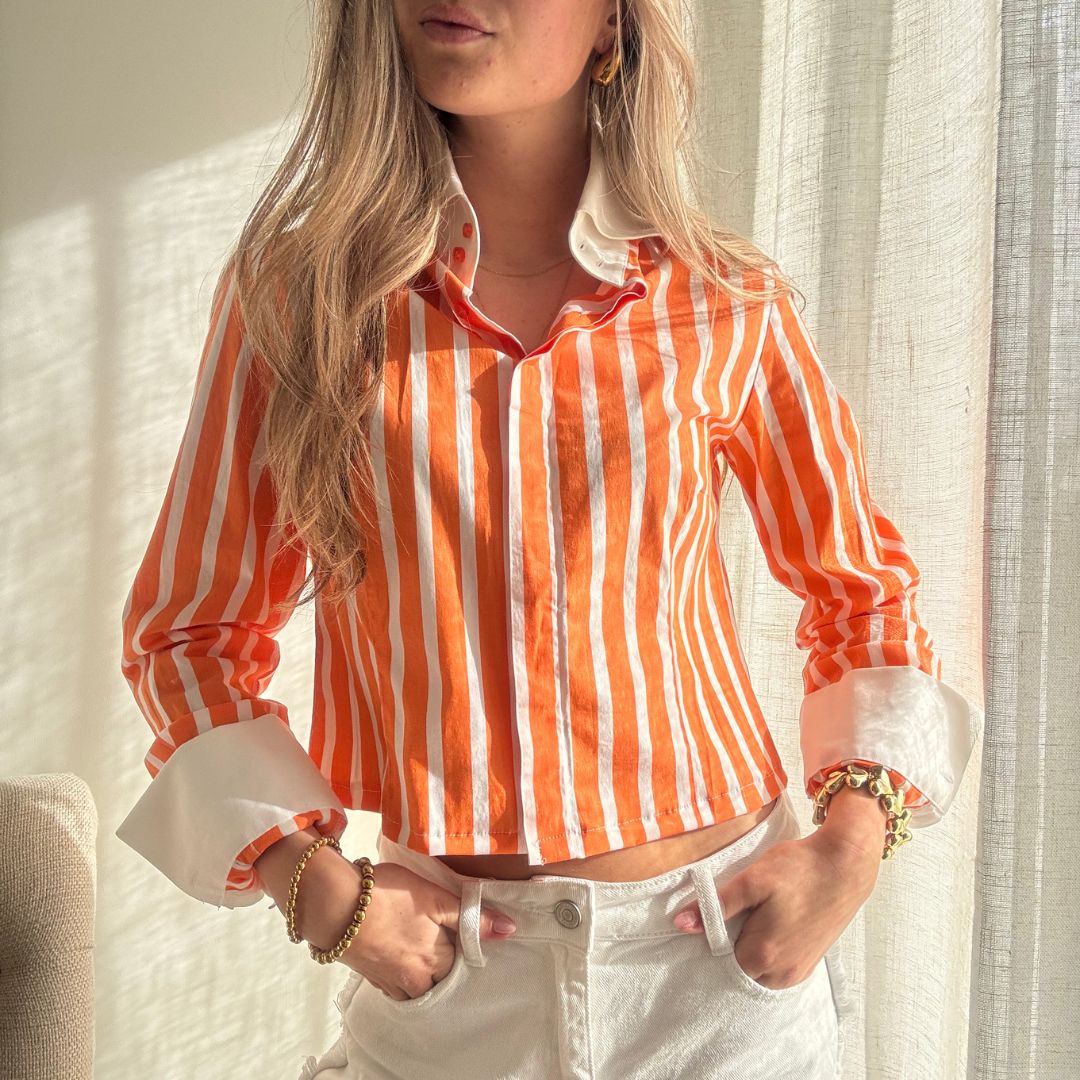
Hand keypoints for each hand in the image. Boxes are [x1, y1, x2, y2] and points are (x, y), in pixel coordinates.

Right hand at [305, 860, 517, 1000]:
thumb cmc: (388, 896)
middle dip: (446, 966)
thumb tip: (509, 930)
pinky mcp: (371, 978)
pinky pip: (397, 987)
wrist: (334, 904)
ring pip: (419, 988)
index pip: (463, 965)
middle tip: (443, 938)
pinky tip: (401, 954)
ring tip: (423, 947)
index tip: (463, 931)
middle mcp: (414, 982)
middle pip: (441, 982)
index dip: (465, 947)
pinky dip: (404, 975)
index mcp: (435, 963)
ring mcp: (390, 983)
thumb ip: (471, 917)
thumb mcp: (436, 899)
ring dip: (425, 974)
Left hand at [671, 828, 880, 990]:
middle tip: (729, 916)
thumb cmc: (800, 868)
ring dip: (749, 952)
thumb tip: (681, 924)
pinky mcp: (811, 962)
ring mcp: (799, 971)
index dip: (709, 940)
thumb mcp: (752, 880)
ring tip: (749, 919)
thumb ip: (717, 905)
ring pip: (759, 972)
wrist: (847, 864)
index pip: (718, 962)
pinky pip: (778, 970)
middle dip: (729, 948)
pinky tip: (768, 927)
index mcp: (763, 955)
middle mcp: (782, 973)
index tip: (708, 918)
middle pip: (739, 970)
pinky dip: (767, 954)